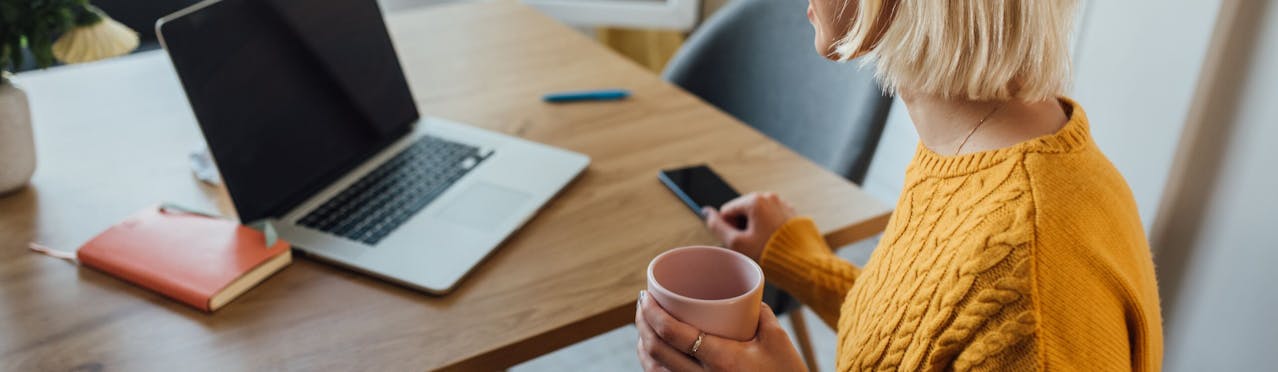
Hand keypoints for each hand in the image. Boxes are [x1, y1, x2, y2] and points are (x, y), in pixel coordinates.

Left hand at [635, 290, 807, 371]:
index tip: (645, 295)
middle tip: (643, 303)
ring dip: (642, 345)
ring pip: (653, 370)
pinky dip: (651, 366)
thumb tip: (744, 294)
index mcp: (721, 360)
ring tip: (644, 324)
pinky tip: (653, 352)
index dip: (651, 312)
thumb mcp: (777, 339)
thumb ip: (758, 312)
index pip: (673, 334)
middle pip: (655, 351)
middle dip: (641, 323)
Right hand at [702, 192, 795, 260]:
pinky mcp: (792, 214)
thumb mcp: (737, 243)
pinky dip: (769, 230)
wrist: (803, 263)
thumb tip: (707, 213)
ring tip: (764, 246)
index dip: (729, 229)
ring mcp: (783, 204)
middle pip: (743, 212)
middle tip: (752, 246)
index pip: (728, 211)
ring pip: (758, 216)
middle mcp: (770, 197)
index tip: (741, 242)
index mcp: (755, 200)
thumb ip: (717, 226)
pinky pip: (772, 219)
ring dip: (756, 229)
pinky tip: (774, 243)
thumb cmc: (771, 255)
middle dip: (743, 228)